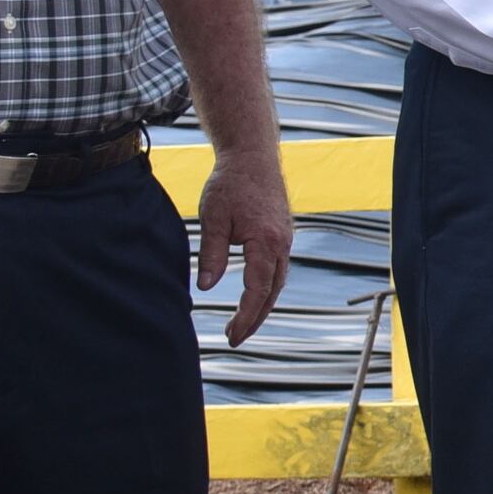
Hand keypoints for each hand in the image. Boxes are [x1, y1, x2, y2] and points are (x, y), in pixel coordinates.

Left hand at [194, 152, 295, 347]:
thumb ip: (212, 254)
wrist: (253, 156)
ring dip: (262, 305)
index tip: (233, 335)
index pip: (258, 291)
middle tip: (236, 338)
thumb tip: (207, 287)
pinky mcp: (282, 235)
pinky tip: (255, 294)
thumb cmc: (231, 183)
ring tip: (243, 323)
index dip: (246, 317)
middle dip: (256, 318)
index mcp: (266, 242)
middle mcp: (282, 244)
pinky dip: (267, 288)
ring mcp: (285, 239)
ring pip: (278, 282)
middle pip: (273, 292)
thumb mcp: (213, 217)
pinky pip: (278, 269)